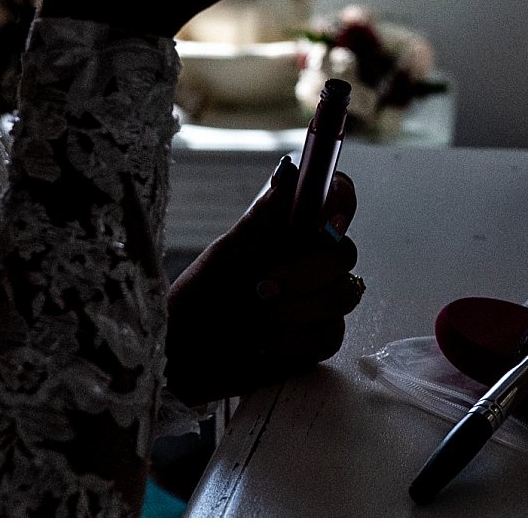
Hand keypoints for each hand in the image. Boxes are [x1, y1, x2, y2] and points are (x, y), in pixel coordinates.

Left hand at [164, 158, 363, 405]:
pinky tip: (261, 343)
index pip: (334, 199)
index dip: (342, 200)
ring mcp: (319, 300)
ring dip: (296, 309)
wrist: (182, 355)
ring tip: (254, 317)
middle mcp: (311, 259)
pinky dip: (292, 339)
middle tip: (261, 287)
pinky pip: (328, 335)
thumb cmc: (198, 297)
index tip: (328, 220)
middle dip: (306, 272)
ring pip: (342, 295)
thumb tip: (288, 171)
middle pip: (345, 252)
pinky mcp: (318, 339)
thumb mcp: (225, 255)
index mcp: (290, 229)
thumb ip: (263, 218)